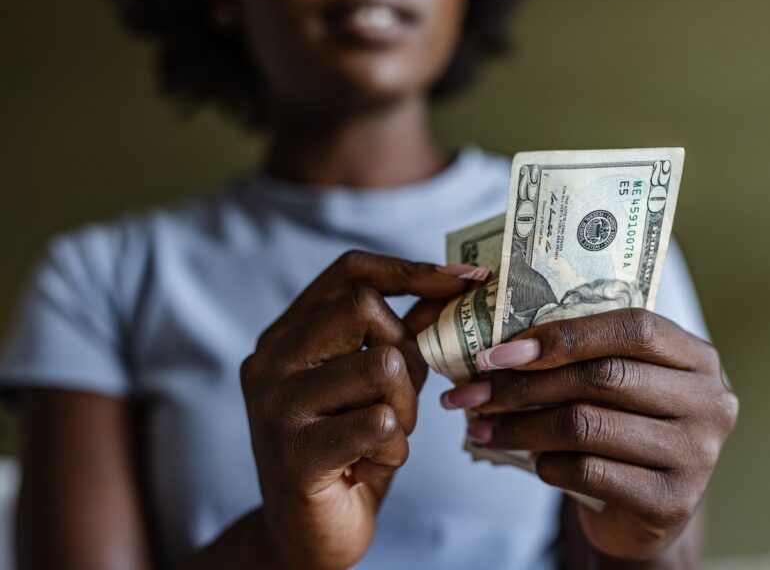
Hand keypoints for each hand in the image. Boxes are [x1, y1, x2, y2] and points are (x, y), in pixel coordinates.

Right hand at [240, 251, 477, 568]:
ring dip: (405, 408)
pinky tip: (371, 465)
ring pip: (380, 366)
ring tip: (385, 436)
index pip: (348, 272)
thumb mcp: (375, 385)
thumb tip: (449, 286)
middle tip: (399, 398)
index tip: (466, 278)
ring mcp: (276, 405)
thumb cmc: (348, 450)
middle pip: (364, 308)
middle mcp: (270, 360)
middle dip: (407, 353)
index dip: (410, 269)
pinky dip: (395, 448)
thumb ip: (400, 337)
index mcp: (286, 335)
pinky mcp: (295, 452)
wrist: (307, 534)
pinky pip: (381, 424)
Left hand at [440, 308, 737, 561]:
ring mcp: (696, 455)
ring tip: (484, 429)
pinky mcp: (672, 502)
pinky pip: (588, 472)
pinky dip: (547, 465)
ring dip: (521, 426)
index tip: (500, 352)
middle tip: (472, 393)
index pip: (633, 327)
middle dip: (525, 384)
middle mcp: (708, 402)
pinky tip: (534, 461)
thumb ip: (581, 358)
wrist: (648, 511)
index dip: (563, 335)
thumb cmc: (624, 429)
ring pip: (587, 425)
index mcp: (697, 357)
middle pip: (603, 376)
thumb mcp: (617, 384)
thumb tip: (496, 349)